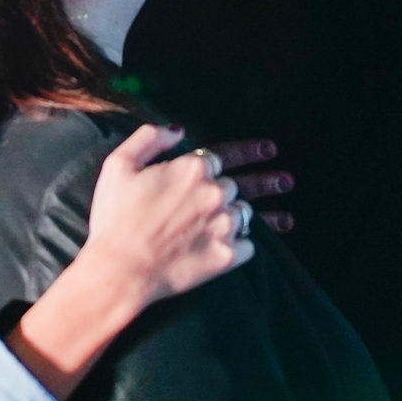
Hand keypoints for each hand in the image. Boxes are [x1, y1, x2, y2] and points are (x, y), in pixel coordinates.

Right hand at [3, 128, 290, 400]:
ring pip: (248, 215)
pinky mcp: (227, 256)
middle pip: (242, 185)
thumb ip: (149, 138)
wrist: (120, 270)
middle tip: (286, 182)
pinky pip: (249, 246)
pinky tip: (249, 245)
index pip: (226, 156)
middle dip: (264, 182)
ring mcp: (224, 225)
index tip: (270, 149)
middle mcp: (215, 193)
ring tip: (287, 216)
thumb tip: (178, 130)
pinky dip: (245, 245)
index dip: (250, 151)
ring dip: (259, 214)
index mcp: (192, 169)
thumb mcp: (119, 165)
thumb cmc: (114, 218)